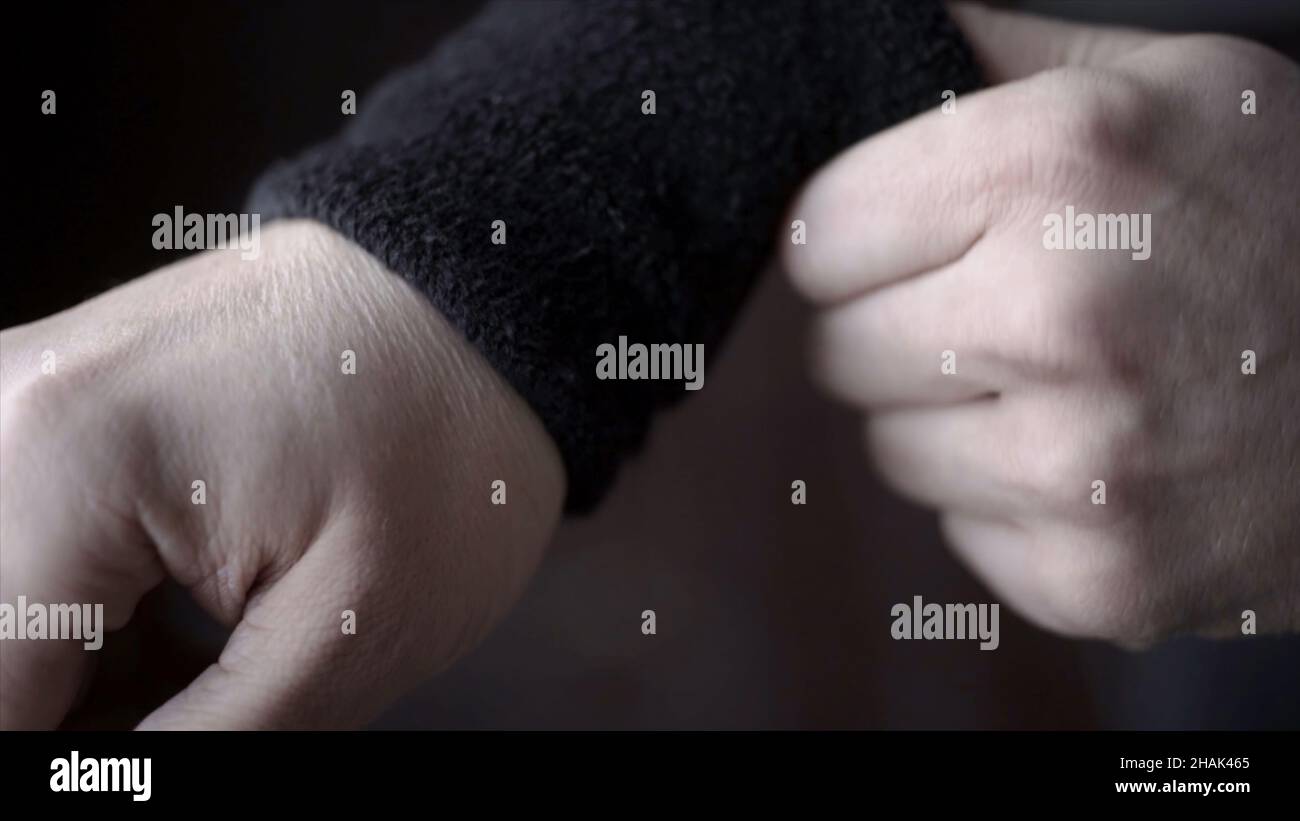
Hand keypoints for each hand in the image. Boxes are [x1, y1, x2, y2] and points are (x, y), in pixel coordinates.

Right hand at [0, 220, 563, 727]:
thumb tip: (103, 787)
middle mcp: (2, 406)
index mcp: (61, 463)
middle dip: (75, 714)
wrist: (473, 307)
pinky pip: (23, 552)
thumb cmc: (450, 441)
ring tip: (204, 682)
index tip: (157, 756)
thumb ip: (205, 750)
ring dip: (74, 675)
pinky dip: (82, 623)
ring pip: (3, 602)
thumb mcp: (349, 633)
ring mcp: (18, 395)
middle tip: (202, 715)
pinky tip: (178, 640)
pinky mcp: (52, 404)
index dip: (74, 768)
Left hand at [782, 4, 1299, 644]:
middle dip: (901, 330)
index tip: (914, 241)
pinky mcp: (1097, 576)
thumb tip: (886, 34)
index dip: (861, 238)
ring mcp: (1083, 465)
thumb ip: (1001, 56)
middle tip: (1004, 314)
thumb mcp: (1166, 84)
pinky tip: (1105, 459)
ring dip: (951, 423)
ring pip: (892, 450)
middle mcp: (1060, 316)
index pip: (818, 234)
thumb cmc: (1285, 215)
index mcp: (1055, 168)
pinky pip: (964, 534)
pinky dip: (1013, 505)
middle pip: (838, 350)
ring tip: (1068, 386)